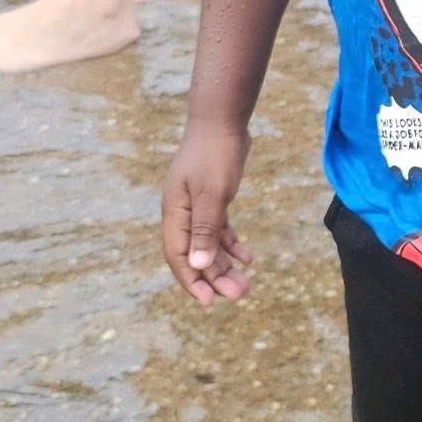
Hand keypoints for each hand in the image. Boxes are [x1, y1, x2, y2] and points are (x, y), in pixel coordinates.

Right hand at [162, 124, 252, 305]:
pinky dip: (231, 244)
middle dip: (215, 277)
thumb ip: (205, 229)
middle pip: (196, 254)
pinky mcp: (212, 199)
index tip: (208, 302)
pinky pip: (219, 230)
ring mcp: (196, 206)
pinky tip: (247, 258)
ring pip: (209, 245)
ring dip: (225, 265)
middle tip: (239, 294)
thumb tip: (199, 265)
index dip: (191, 280)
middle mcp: (182, 213)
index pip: (179, 256)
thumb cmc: (215, 154)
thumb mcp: (212, 193)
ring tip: (246, 284)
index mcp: (175, 213)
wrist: (222, 120)